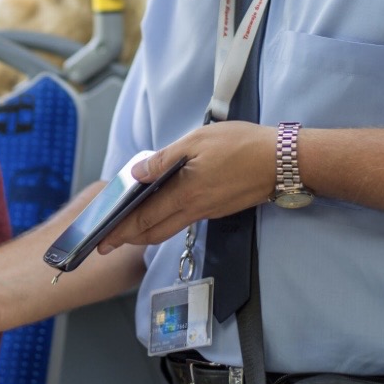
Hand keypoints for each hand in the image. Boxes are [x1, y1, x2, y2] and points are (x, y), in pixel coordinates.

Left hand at [99, 120, 276, 251]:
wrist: (282, 161)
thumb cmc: (242, 145)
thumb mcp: (198, 141)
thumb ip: (165, 159)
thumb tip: (137, 172)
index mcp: (186, 193)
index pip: (145, 219)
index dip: (121, 230)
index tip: (102, 241)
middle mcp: (195, 209)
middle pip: (154, 231)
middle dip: (128, 238)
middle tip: (108, 242)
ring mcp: (208, 211)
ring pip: (169, 226)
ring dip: (146, 229)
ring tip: (128, 226)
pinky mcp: (218, 208)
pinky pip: (184, 218)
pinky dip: (165, 218)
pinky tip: (160, 207)